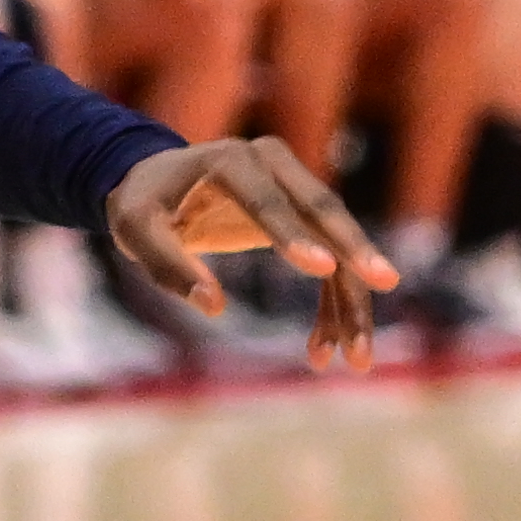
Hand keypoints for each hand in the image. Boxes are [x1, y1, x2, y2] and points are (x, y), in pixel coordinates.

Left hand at [103, 134, 387, 358]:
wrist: (158, 183)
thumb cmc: (144, 205)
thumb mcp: (135, 230)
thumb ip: (169, 266)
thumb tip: (213, 307)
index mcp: (232, 160)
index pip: (268, 200)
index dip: (294, 235)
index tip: (323, 269)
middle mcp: (275, 164)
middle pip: (325, 211)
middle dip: (355, 254)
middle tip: (386, 284)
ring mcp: (296, 187)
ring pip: (339, 243)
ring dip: (351, 301)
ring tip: (356, 360)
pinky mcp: (304, 216)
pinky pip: (332, 263)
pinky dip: (334, 307)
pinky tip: (325, 351)